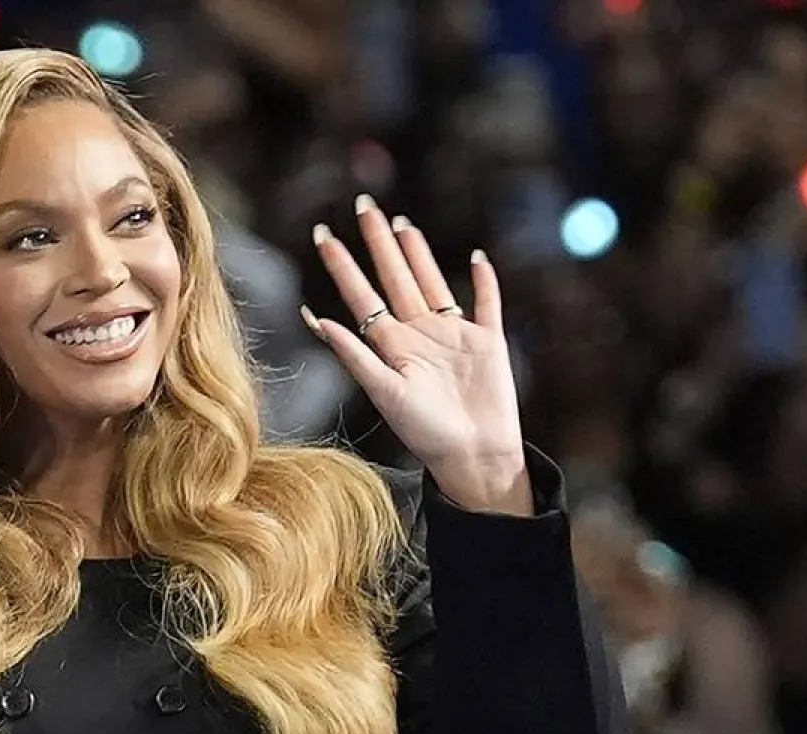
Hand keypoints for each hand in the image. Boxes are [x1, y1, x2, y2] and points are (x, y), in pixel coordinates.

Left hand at [303, 195, 530, 514]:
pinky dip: (484, 281)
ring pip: (432, 282)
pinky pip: (487, 303)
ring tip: (402, 224)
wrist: (473, 455)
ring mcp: (453, 335)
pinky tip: (477, 257)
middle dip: (378, 242)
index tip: (321, 234)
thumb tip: (319, 319)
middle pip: (395, 277)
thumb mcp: (384, 393)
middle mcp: (418, 334)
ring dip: (419, 253)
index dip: (343, 265)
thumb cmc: (425, 432)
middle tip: (363, 204)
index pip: (361, 296)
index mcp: (391, 345)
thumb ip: (355, 355)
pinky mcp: (488, 342)